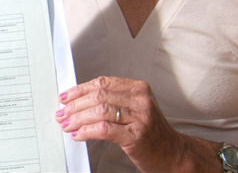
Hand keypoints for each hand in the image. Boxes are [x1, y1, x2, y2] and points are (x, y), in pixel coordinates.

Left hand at [57, 76, 188, 172]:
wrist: (174, 155)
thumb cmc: (152, 133)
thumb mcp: (136, 109)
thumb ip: (114, 101)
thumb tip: (80, 101)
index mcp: (138, 88)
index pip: (103, 82)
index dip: (81, 89)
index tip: (66, 96)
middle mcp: (140, 99)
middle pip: (99, 95)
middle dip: (76, 104)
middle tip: (62, 112)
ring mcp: (140, 117)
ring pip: (100, 111)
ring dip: (78, 118)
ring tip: (67, 124)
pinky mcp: (137, 136)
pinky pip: (105, 129)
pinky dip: (88, 131)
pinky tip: (79, 135)